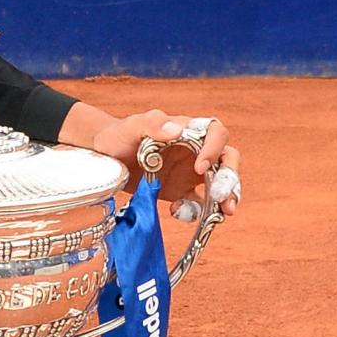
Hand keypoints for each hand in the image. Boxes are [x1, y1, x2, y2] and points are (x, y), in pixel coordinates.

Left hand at [84, 109, 240, 218]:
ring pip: (220, 182)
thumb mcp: (131, 127)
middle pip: (227, 159)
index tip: (200, 166)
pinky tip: (179, 213)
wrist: (106, 157)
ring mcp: (191, 172)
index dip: (215, 148)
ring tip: (224, 213)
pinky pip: (199, 203)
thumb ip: (152, 123)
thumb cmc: (119, 136)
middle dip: (230, 178)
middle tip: (222, 197)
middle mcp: (195, 150)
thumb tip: (177, 130)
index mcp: (188, 131)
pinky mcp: (182, 191)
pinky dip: (198, 212)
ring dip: (226, 197)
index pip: (216, 133)